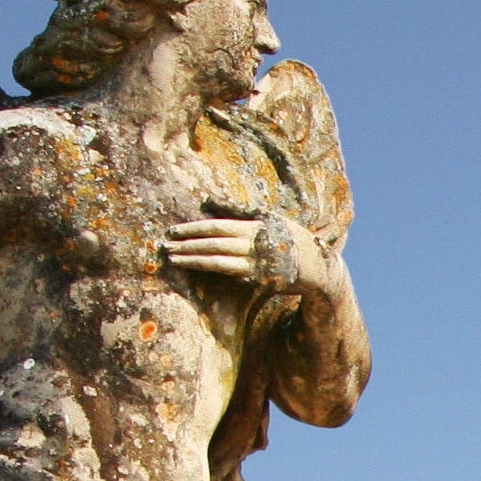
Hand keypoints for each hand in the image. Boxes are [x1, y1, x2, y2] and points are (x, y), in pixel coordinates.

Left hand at [163, 210, 324, 292]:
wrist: (315, 265)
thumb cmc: (289, 237)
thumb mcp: (268, 216)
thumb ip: (238, 210)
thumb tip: (209, 201)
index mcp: (253, 226)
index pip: (216, 226)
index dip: (193, 229)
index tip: (172, 230)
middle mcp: (252, 244)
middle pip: (213, 244)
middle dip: (187, 245)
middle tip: (165, 245)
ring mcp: (255, 264)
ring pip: (218, 262)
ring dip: (193, 260)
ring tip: (174, 258)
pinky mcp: (258, 280)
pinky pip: (230, 275)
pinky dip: (211, 271)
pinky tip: (196, 268)